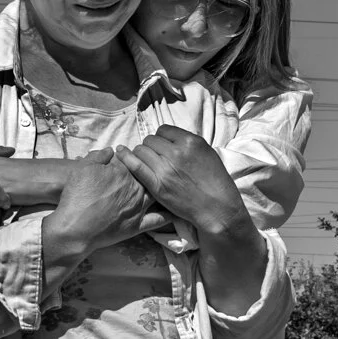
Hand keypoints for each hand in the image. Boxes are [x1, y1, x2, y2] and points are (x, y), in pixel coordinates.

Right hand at [45, 158, 168, 271]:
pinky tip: (173, 210)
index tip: (134, 158)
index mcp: (123, 171)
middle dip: (152, 171)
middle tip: (152, 170)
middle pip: (149, 176)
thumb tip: (111, 150)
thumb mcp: (83, 168)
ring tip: (170, 186)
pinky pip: (158, 220)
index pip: (135, 159)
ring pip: (157, 194)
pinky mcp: (137, 226)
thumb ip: (98, 156)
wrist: (75, 227)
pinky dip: (168, 215)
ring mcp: (139, 207)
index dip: (134, 158)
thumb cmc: (77, 196)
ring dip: (163, 189)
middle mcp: (136, 188)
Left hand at [114, 126, 243, 234]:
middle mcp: (176, 153)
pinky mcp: (158, 185)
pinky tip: (120, 153)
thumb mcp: (206, 152)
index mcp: (190, 142)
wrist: (217, 207)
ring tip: (147, 164)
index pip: (163, 130)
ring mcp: (166, 169)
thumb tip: (168, 137)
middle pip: (150, 140)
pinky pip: (136, 166)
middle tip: (156, 158)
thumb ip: (187, 143)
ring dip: (141, 155)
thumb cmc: (214, 181)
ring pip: (141, 151)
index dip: (161, 138)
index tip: (163, 147)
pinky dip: (127, 158)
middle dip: (151, 147)